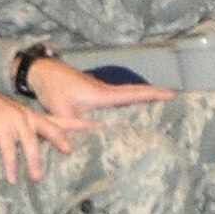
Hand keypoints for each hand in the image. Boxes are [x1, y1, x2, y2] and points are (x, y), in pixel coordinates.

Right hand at [0, 85, 81, 184]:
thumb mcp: (14, 123)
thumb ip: (27, 136)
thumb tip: (39, 155)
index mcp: (34, 117)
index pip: (61, 120)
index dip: (81, 123)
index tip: (100, 127)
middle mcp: (28, 117)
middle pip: (51, 127)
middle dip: (63, 139)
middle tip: (72, 151)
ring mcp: (14, 121)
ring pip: (30, 142)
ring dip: (34, 160)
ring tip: (38, 178)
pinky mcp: (0, 127)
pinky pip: (7, 149)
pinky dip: (10, 164)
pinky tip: (12, 178)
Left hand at [26, 58, 174, 121]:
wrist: (41, 72)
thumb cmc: (53, 90)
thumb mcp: (64, 112)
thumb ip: (78, 128)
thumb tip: (94, 141)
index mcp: (103, 95)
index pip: (133, 94)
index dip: (153, 94)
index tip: (172, 93)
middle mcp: (105, 90)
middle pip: (135, 91)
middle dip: (155, 93)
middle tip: (174, 96)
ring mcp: (100, 89)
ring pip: (127, 92)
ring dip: (143, 95)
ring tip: (161, 102)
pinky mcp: (93, 91)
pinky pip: (117, 95)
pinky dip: (129, 98)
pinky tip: (131, 107)